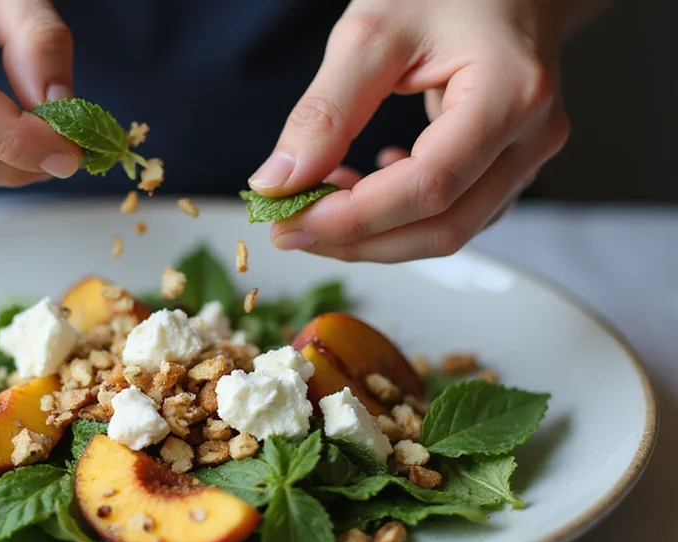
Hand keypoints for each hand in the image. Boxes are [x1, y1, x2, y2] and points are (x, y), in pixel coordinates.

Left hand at [249, 0, 573, 261]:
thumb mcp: (372, 32)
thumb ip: (325, 111)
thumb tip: (279, 184)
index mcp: (511, 95)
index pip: (428, 187)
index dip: (354, 218)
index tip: (289, 222)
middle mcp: (532, 135)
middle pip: (443, 226)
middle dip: (358, 240)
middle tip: (289, 229)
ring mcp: (527, 154)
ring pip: (449, 229)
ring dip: (375, 233)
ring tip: (316, 202)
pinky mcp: (510, 162)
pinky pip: (455, 211)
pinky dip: (398, 215)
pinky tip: (361, 185)